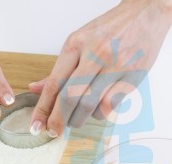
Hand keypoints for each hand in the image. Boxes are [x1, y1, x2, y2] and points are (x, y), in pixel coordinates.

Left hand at [29, 0, 171, 136]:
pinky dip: (98, 113)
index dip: (43, 109)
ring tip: (74, 119)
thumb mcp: (78, 42)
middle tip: (53, 131)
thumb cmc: (108, 30)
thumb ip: (58, 69)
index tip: (36, 125)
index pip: (54, 83)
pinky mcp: (133, 76)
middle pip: (70, 97)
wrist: (145, 13)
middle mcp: (95, 55)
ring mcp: (116, 66)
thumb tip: (35, 88)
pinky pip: (109, 105)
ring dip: (78, 119)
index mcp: (75, 45)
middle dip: (58, 120)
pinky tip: (95, 109)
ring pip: (89, 105)